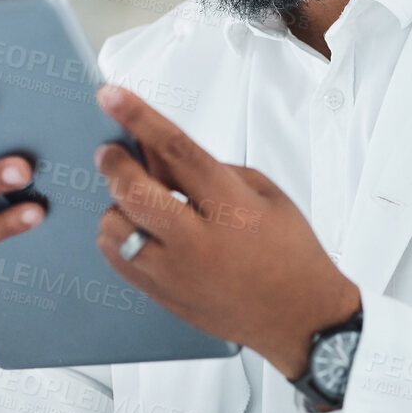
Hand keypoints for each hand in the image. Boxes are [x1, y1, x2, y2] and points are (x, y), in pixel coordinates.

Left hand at [92, 84, 359, 379]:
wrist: (301, 316)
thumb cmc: (289, 250)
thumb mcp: (261, 191)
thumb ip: (205, 165)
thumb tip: (154, 146)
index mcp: (231, 205)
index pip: (175, 149)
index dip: (138, 117)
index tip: (110, 96)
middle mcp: (199, 240)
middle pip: (133, 191)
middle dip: (113, 163)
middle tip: (109, 152)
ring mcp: (178, 272)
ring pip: (115, 228)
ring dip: (116, 206)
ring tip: (137, 203)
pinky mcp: (164, 296)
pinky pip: (117, 260)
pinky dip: (118, 237)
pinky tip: (137, 230)